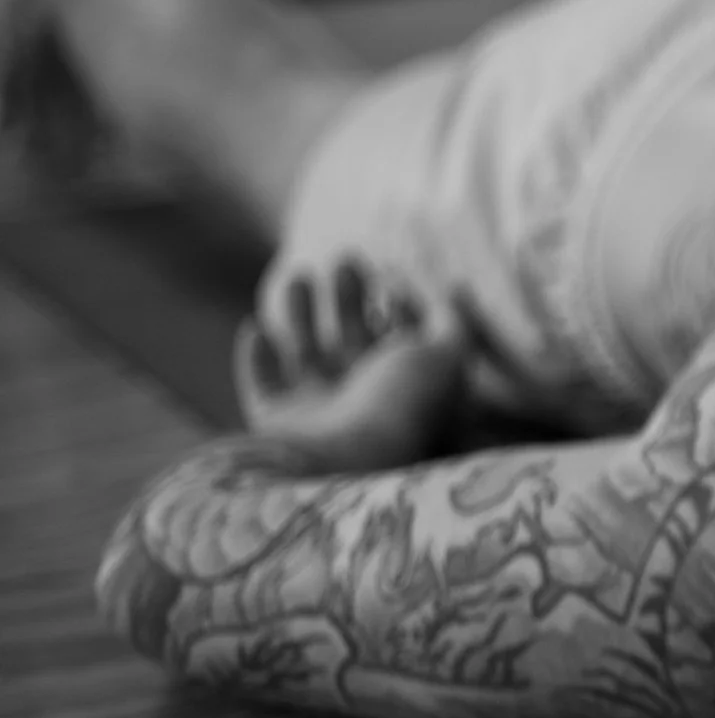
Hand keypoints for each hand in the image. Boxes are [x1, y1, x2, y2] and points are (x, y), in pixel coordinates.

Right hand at [235, 261, 467, 473]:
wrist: (349, 458)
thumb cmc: (402, 405)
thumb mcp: (445, 356)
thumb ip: (454, 322)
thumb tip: (456, 292)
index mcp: (403, 388)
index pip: (399, 339)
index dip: (399, 305)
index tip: (391, 277)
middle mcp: (360, 401)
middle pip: (352, 339)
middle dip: (349, 297)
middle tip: (345, 259)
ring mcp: (317, 413)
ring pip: (307, 354)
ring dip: (301, 313)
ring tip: (301, 276)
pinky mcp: (276, 423)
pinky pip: (261, 384)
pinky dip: (256, 356)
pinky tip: (256, 326)